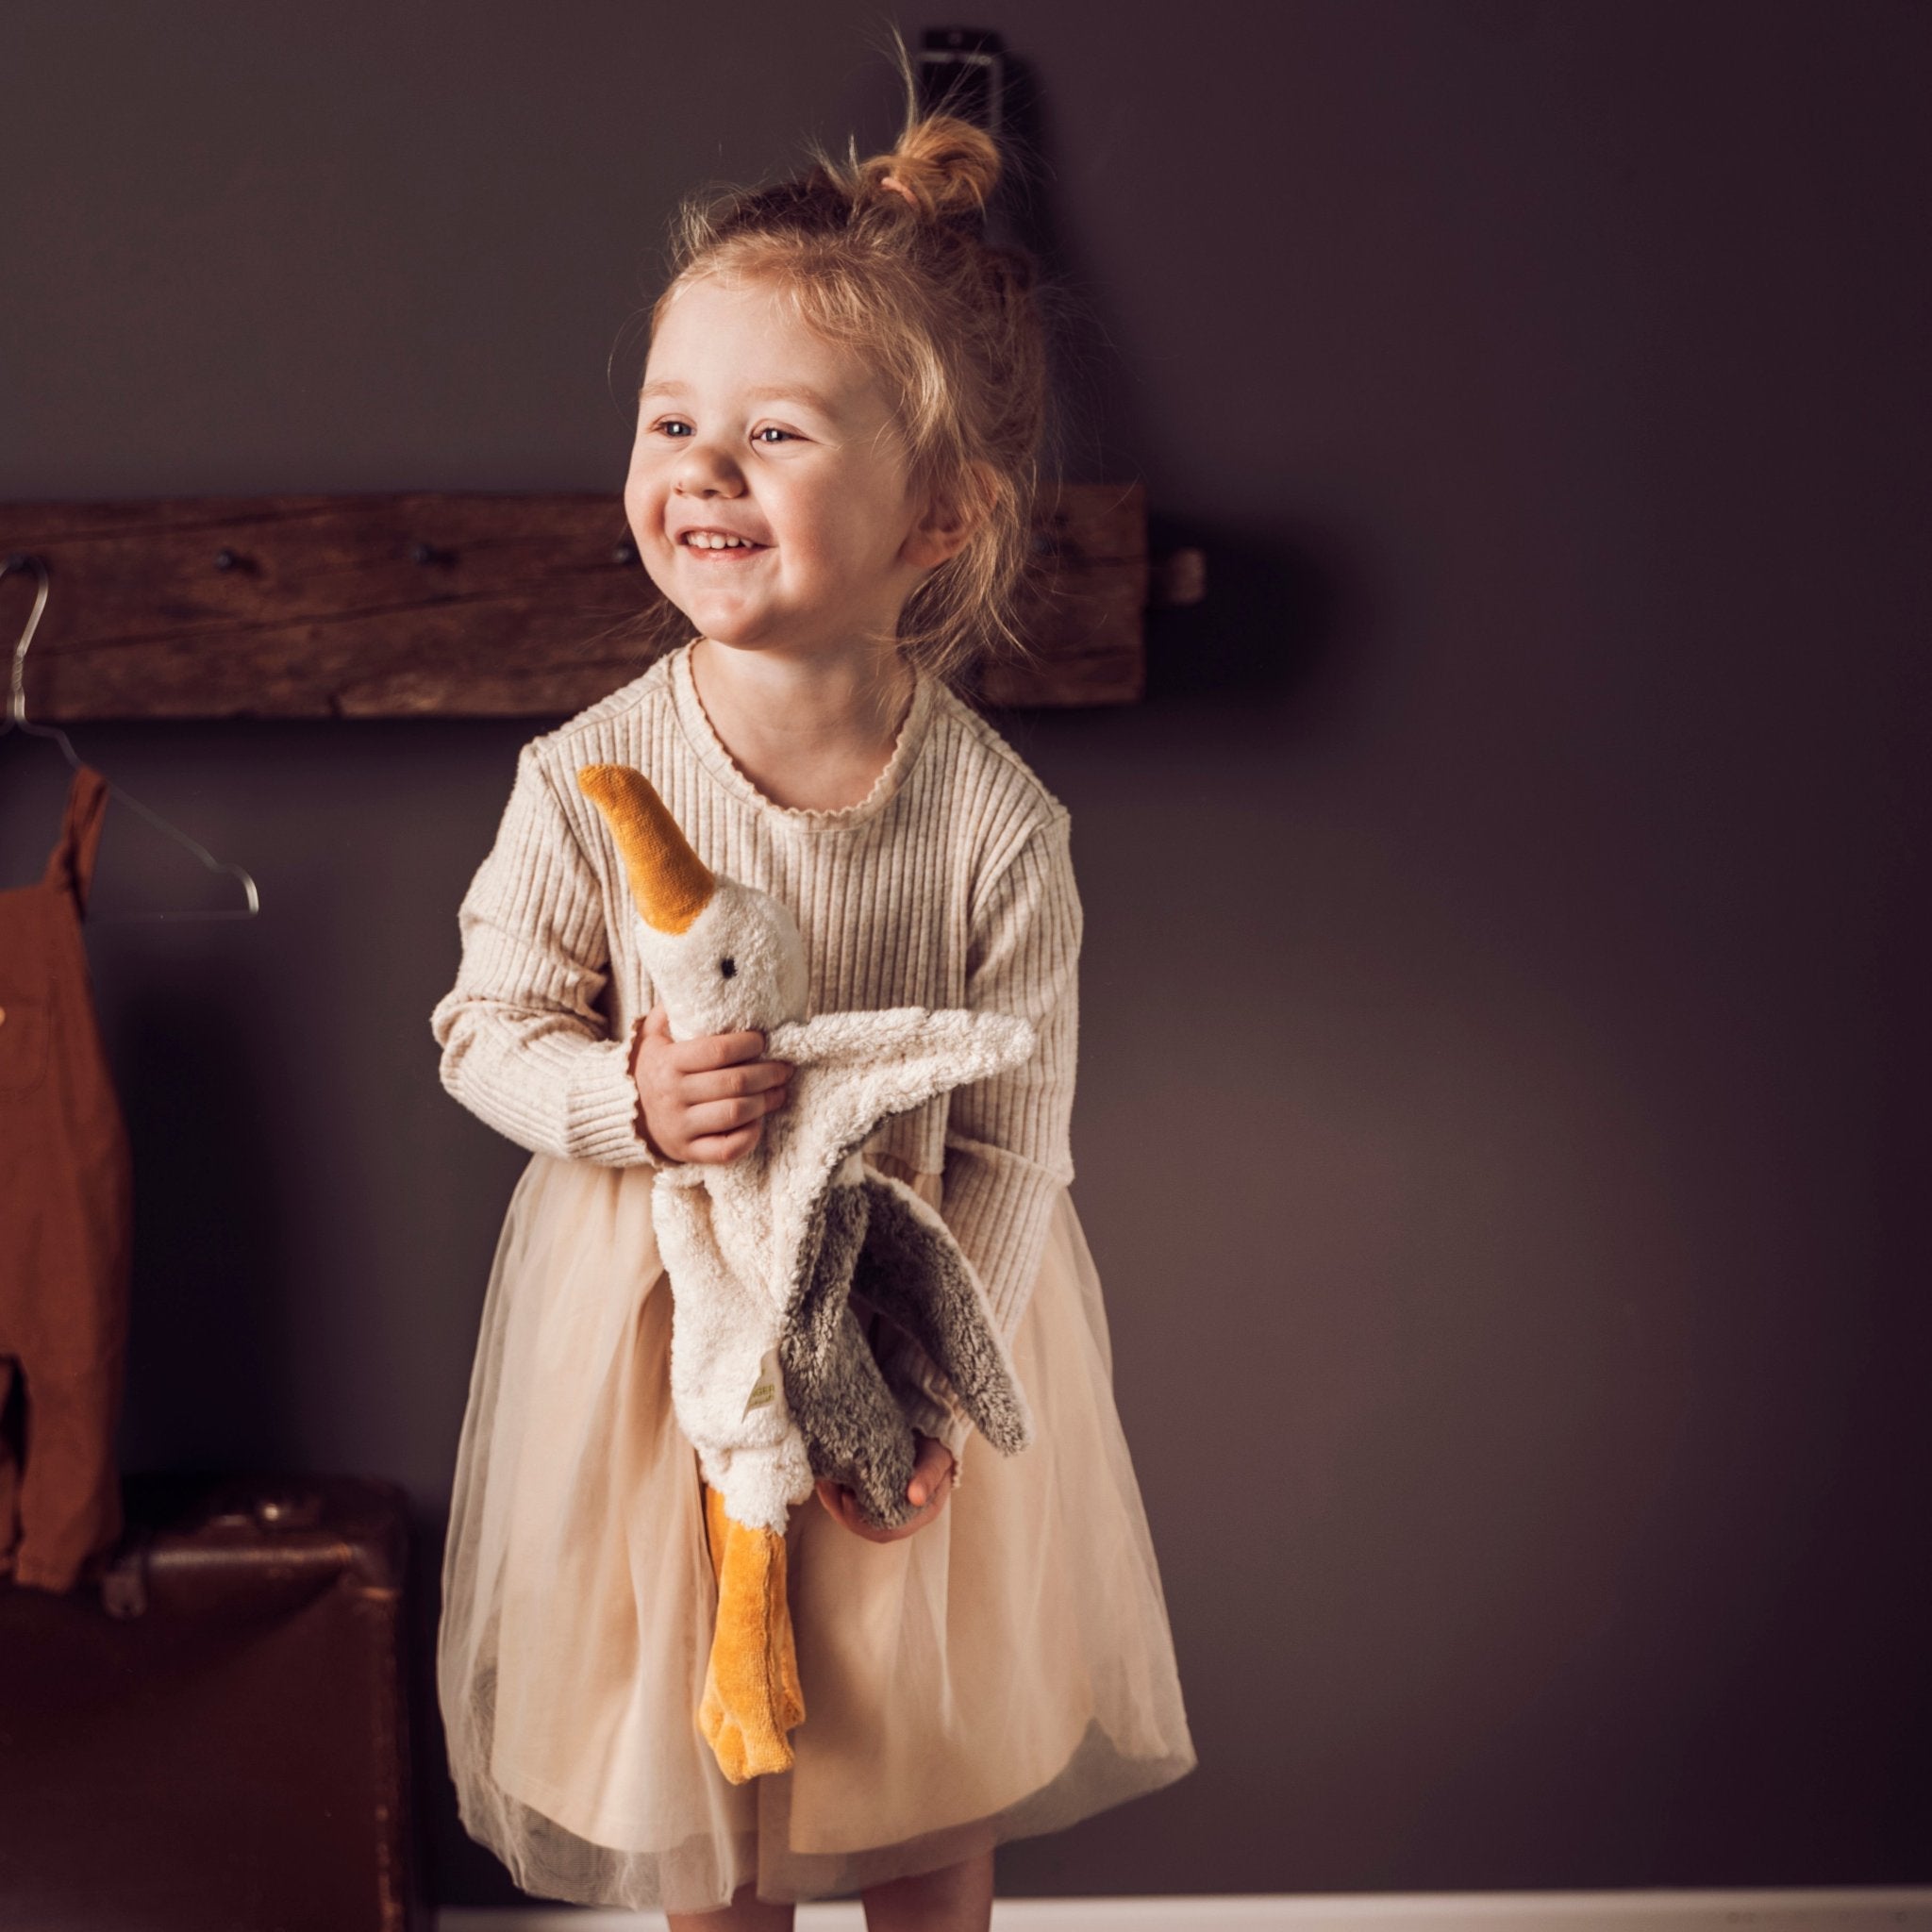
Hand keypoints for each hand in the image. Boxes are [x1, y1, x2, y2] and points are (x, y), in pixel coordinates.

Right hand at [630, 1002, 790, 1164]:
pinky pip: (727, 1149)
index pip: (717, 1051)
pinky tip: (759, 1122)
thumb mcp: (653, 1036)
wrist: (624, 1113)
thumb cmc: (653, 1068)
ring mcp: (681, 1127)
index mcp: (667, 1063)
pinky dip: (749, 1137)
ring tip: (780, 1090)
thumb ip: (672, 1011)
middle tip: (785, 1067)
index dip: (748, 1044)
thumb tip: (697, 983)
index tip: (764, 1040)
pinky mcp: (688, 1152)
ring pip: (736, 1114)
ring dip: (766, 1101)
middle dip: (768, 1073)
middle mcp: (673, 1096)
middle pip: (734, 1083)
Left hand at [815, 1434, 955, 1543]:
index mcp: (918, 1515)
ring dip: (834, 1502)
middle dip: (842, 1511)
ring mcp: (883, 1508)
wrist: (931, 1436)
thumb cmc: (936, 1450)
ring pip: (854, 1517)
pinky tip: (826, 1479)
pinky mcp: (870, 1496)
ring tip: (824, 1481)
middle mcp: (899, 1517)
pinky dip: (834, 1494)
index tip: (848, 1499)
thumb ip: (929, 1476)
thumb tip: (915, 1496)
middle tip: (829, 1486)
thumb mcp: (936, 1460)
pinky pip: (849, 1502)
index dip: (864, 1521)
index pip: (888, 1531)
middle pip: (866, 1527)